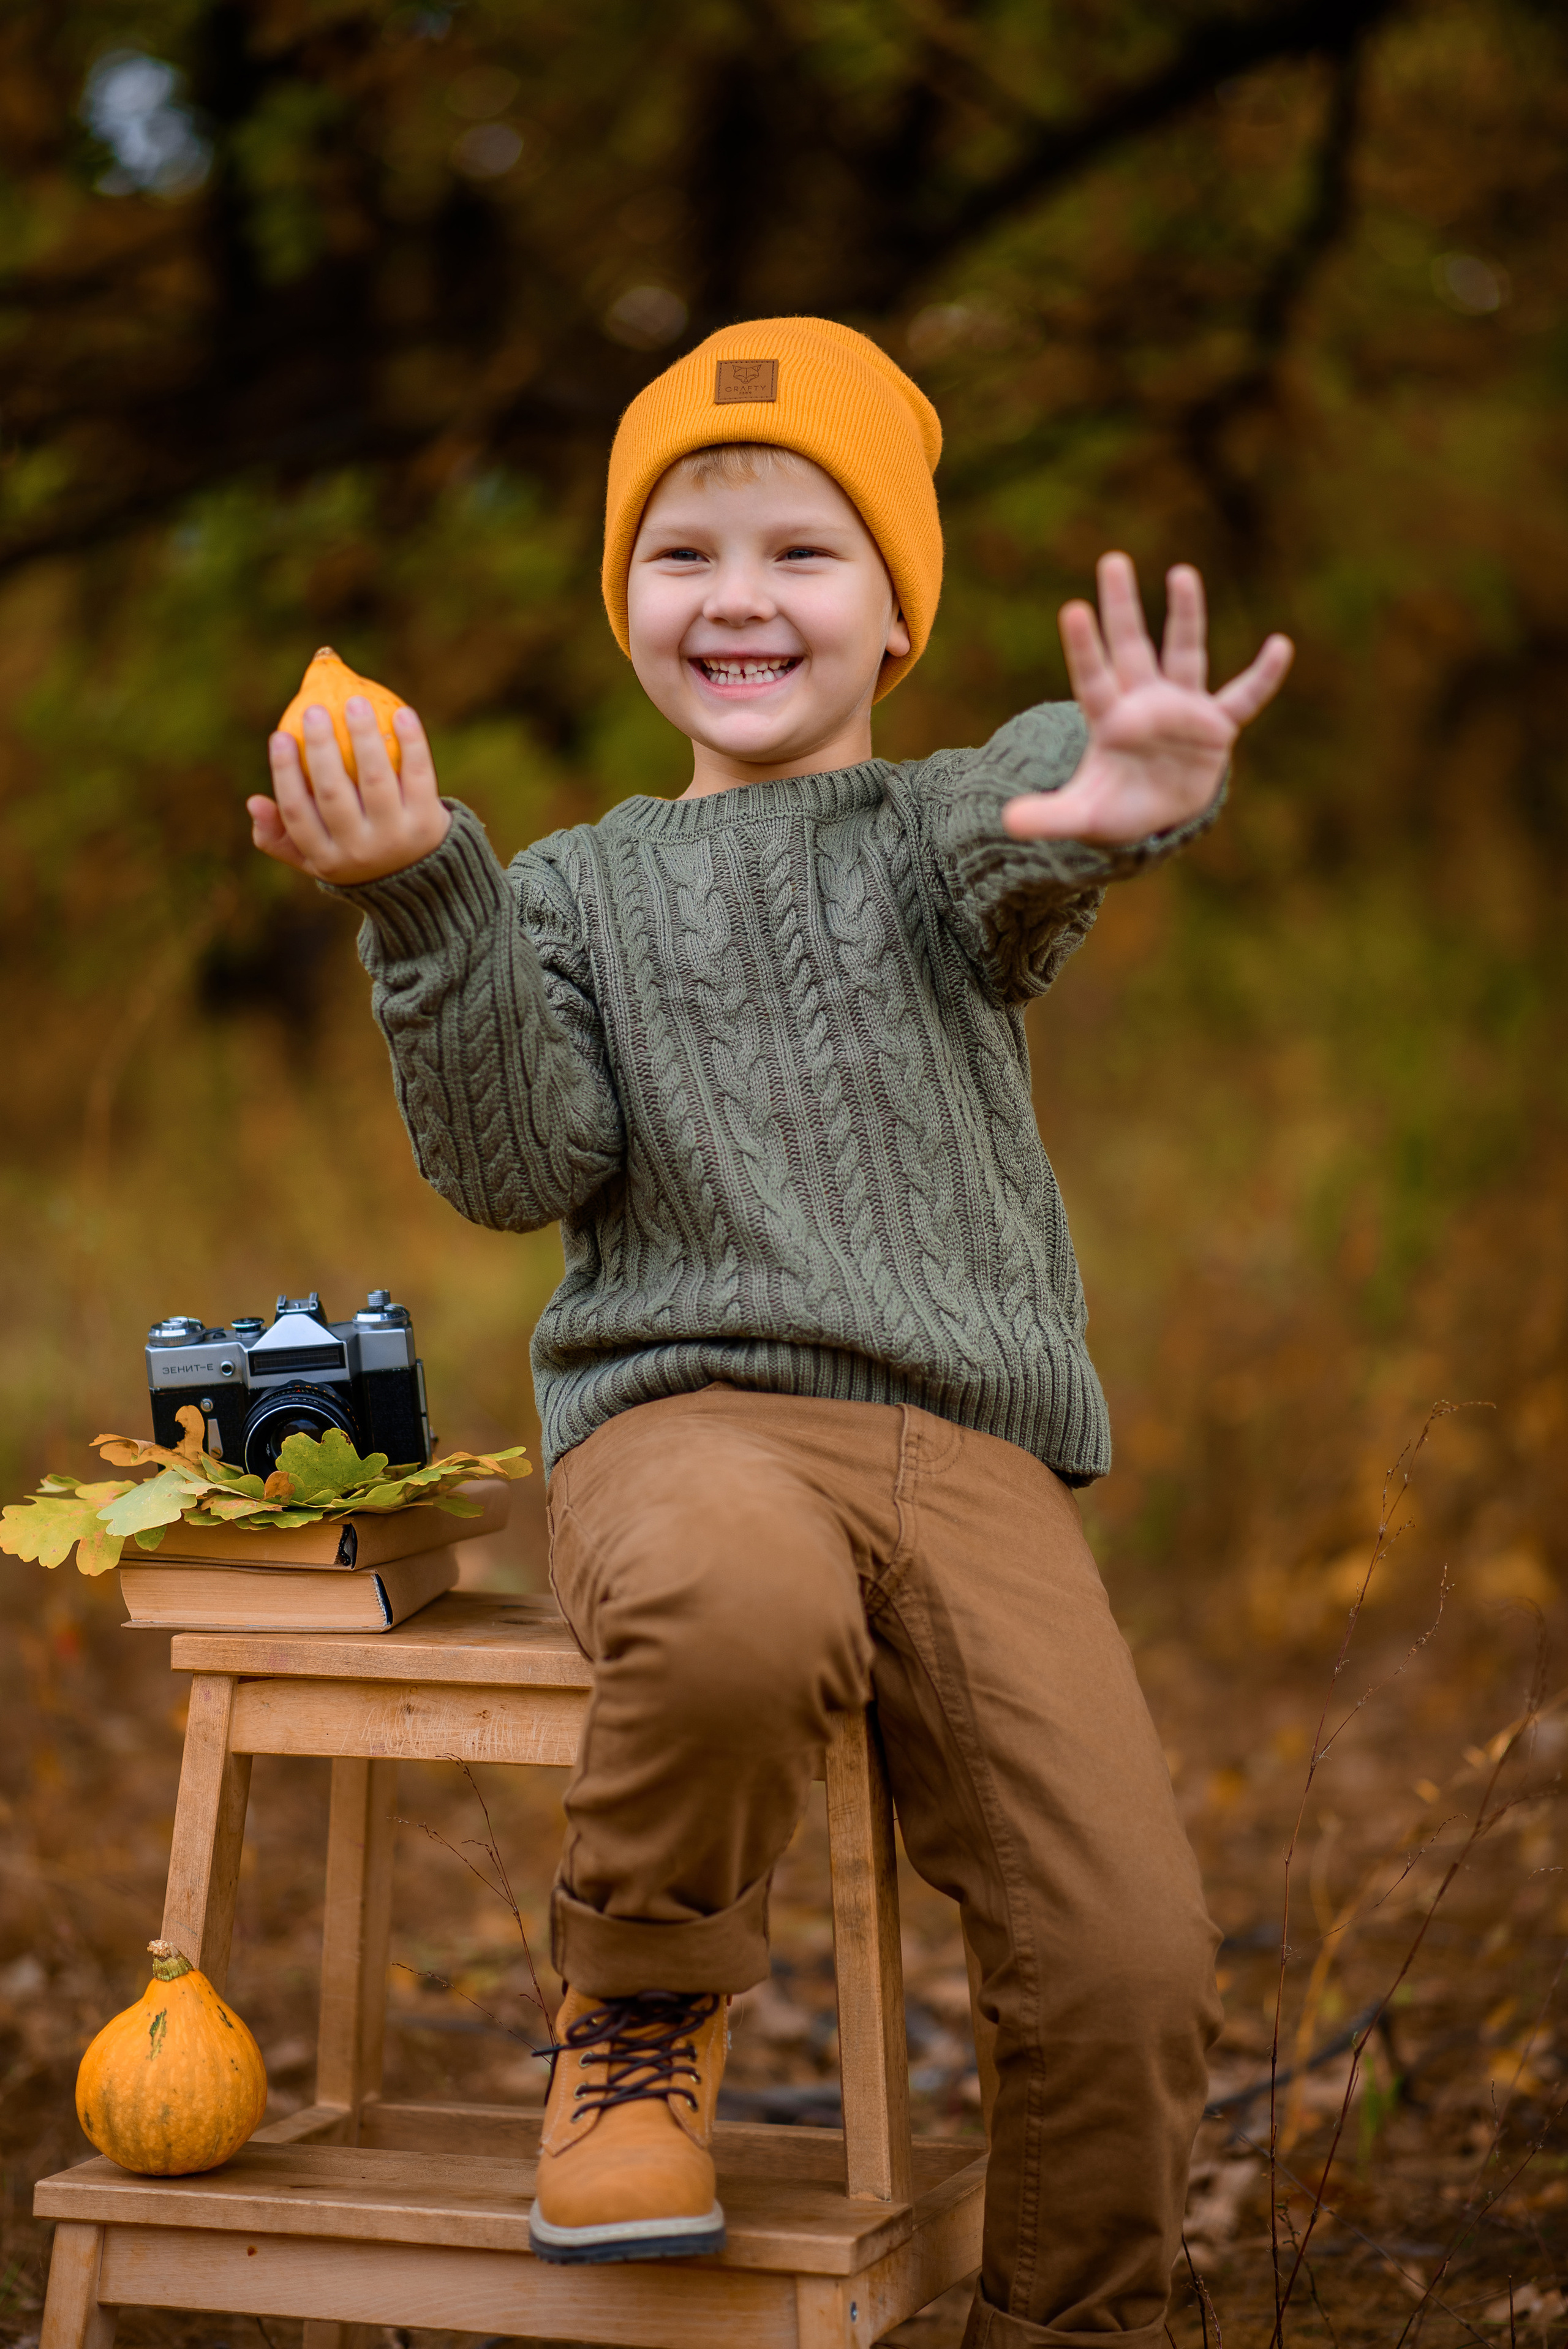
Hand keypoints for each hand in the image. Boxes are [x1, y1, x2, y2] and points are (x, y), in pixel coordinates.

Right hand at [248, 698, 450, 882]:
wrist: (423, 884)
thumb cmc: (355, 855)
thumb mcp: (316, 858)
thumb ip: (280, 835)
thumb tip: (254, 802)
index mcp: (326, 859)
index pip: (297, 813)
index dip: (285, 773)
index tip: (279, 734)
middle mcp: (360, 852)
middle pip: (333, 793)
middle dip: (320, 749)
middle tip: (314, 709)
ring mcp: (397, 839)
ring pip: (376, 781)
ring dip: (365, 738)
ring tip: (357, 702)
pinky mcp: (430, 824)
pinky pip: (419, 776)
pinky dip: (412, 743)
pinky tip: (402, 713)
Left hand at [1002, 553, 1292, 843]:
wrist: (1158, 816)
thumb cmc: (1117, 807)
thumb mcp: (1082, 817)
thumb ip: (1048, 817)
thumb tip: (1006, 824)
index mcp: (1109, 719)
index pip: (1092, 677)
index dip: (1085, 647)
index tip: (1073, 609)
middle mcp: (1144, 703)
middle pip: (1131, 647)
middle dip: (1121, 608)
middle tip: (1111, 560)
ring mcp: (1182, 709)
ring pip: (1184, 654)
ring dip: (1184, 616)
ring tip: (1181, 573)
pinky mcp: (1216, 725)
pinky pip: (1244, 696)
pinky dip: (1263, 676)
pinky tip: (1280, 645)